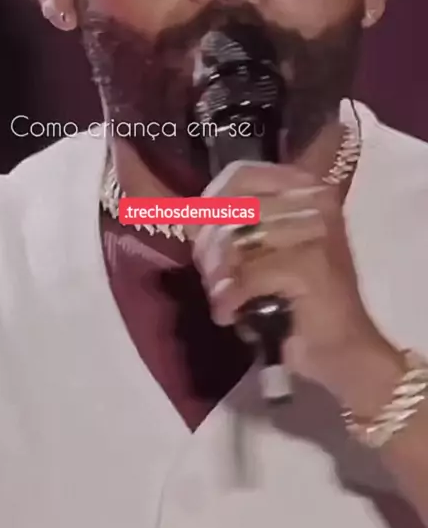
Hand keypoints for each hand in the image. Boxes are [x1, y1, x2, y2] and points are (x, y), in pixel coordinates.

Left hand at [190, 161, 402, 411]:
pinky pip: (246, 275)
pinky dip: (230, 299)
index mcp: (307, 190)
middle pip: (232, 208)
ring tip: (224, 299)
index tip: (199, 234)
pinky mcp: (310, 265)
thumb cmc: (299, 301)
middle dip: (210, 250)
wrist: (343, 352)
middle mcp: (316, 201)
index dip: (209, 204)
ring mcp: (316, 231)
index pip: (240, 175)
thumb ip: (234, 225)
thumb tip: (185, 213)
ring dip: (218, 277)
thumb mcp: (264, 252)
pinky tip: (230, 314)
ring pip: (236, 240)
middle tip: (214, 281)